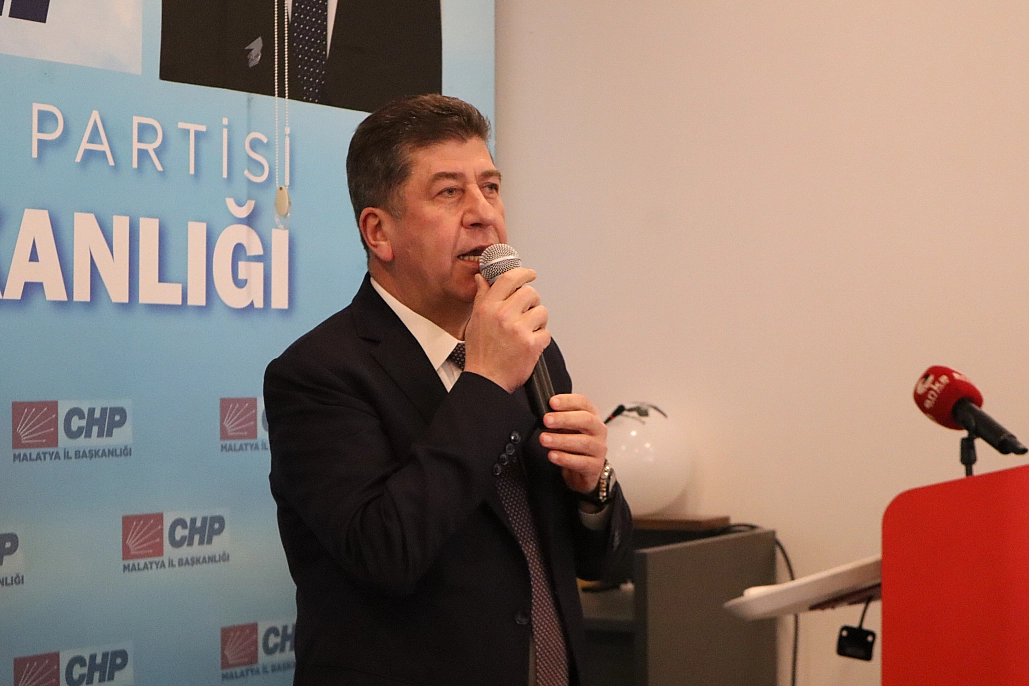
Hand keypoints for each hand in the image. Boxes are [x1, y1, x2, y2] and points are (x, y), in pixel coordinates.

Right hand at [463, 268, 550, 392]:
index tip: (530, 274)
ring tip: (527, 331)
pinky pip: (546, 332)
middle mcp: (503, 315)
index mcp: (488, 307)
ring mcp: (518, 330)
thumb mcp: (475, 321)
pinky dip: (540, 339)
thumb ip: (482, 297)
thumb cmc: (480, 353)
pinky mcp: (532, 344)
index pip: (509, 279)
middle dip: (532, 302)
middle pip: (530, 293)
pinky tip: (529, 345)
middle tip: (527, 312)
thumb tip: (482, 279)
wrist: (486, 380)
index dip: (523, 273)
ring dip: (538, 321)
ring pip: (542, 312)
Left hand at [539, 393, 607, 493]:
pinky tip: (553, 455)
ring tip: (545, 439)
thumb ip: (558, 420)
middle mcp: (598, 430)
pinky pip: (581, 462)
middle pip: (585, 420)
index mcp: (591, 415)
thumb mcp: (567, 428)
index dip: (567, 401)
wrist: (584, 469)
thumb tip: (543, 414)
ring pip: (583, 442)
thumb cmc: (575, 444)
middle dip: (564, 419)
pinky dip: (565, 458)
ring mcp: (599, 448)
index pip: (582, 403)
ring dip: (561, 440)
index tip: (552, 402)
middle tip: (547, 420)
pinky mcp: (595, 466)